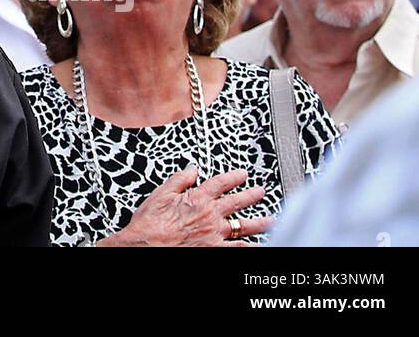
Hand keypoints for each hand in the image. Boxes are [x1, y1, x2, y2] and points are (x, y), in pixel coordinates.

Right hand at [100, 167, 273, 246]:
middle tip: (260, 192)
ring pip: (244, 226)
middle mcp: (210, 215)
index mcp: (197, 198)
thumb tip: (192, 169)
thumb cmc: (151, 223)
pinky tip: (261, 246)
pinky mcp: (215, 250)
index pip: (221, 183)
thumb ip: (180, 179)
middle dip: (251, 196)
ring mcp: (215, 234)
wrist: (147, 245)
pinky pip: (239, 248)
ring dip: (260, 222)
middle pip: (237, 202)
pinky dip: (252, 247)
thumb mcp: (161, 193)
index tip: (243, 175)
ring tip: (271, 219)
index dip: (234, 177)